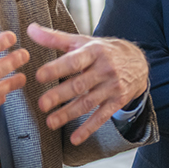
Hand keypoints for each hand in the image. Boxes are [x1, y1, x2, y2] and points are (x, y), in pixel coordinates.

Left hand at [28, 23, 148, 144]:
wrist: (138, 62)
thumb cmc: (103, 51)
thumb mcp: (82, 41)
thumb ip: (55, 38)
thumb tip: (30, 29)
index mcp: (94, 52)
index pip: (74, 61)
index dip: (57, 68)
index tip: (39, 76)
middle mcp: (104, 69)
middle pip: (80, 84)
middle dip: (60, 95)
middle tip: (42, 104)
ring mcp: (112, 87)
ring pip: (88, 102)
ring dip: (69, 114)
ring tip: (50, 122)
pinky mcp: (117, 101)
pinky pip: (102, 116)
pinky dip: (89, 128)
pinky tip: (75, 138)